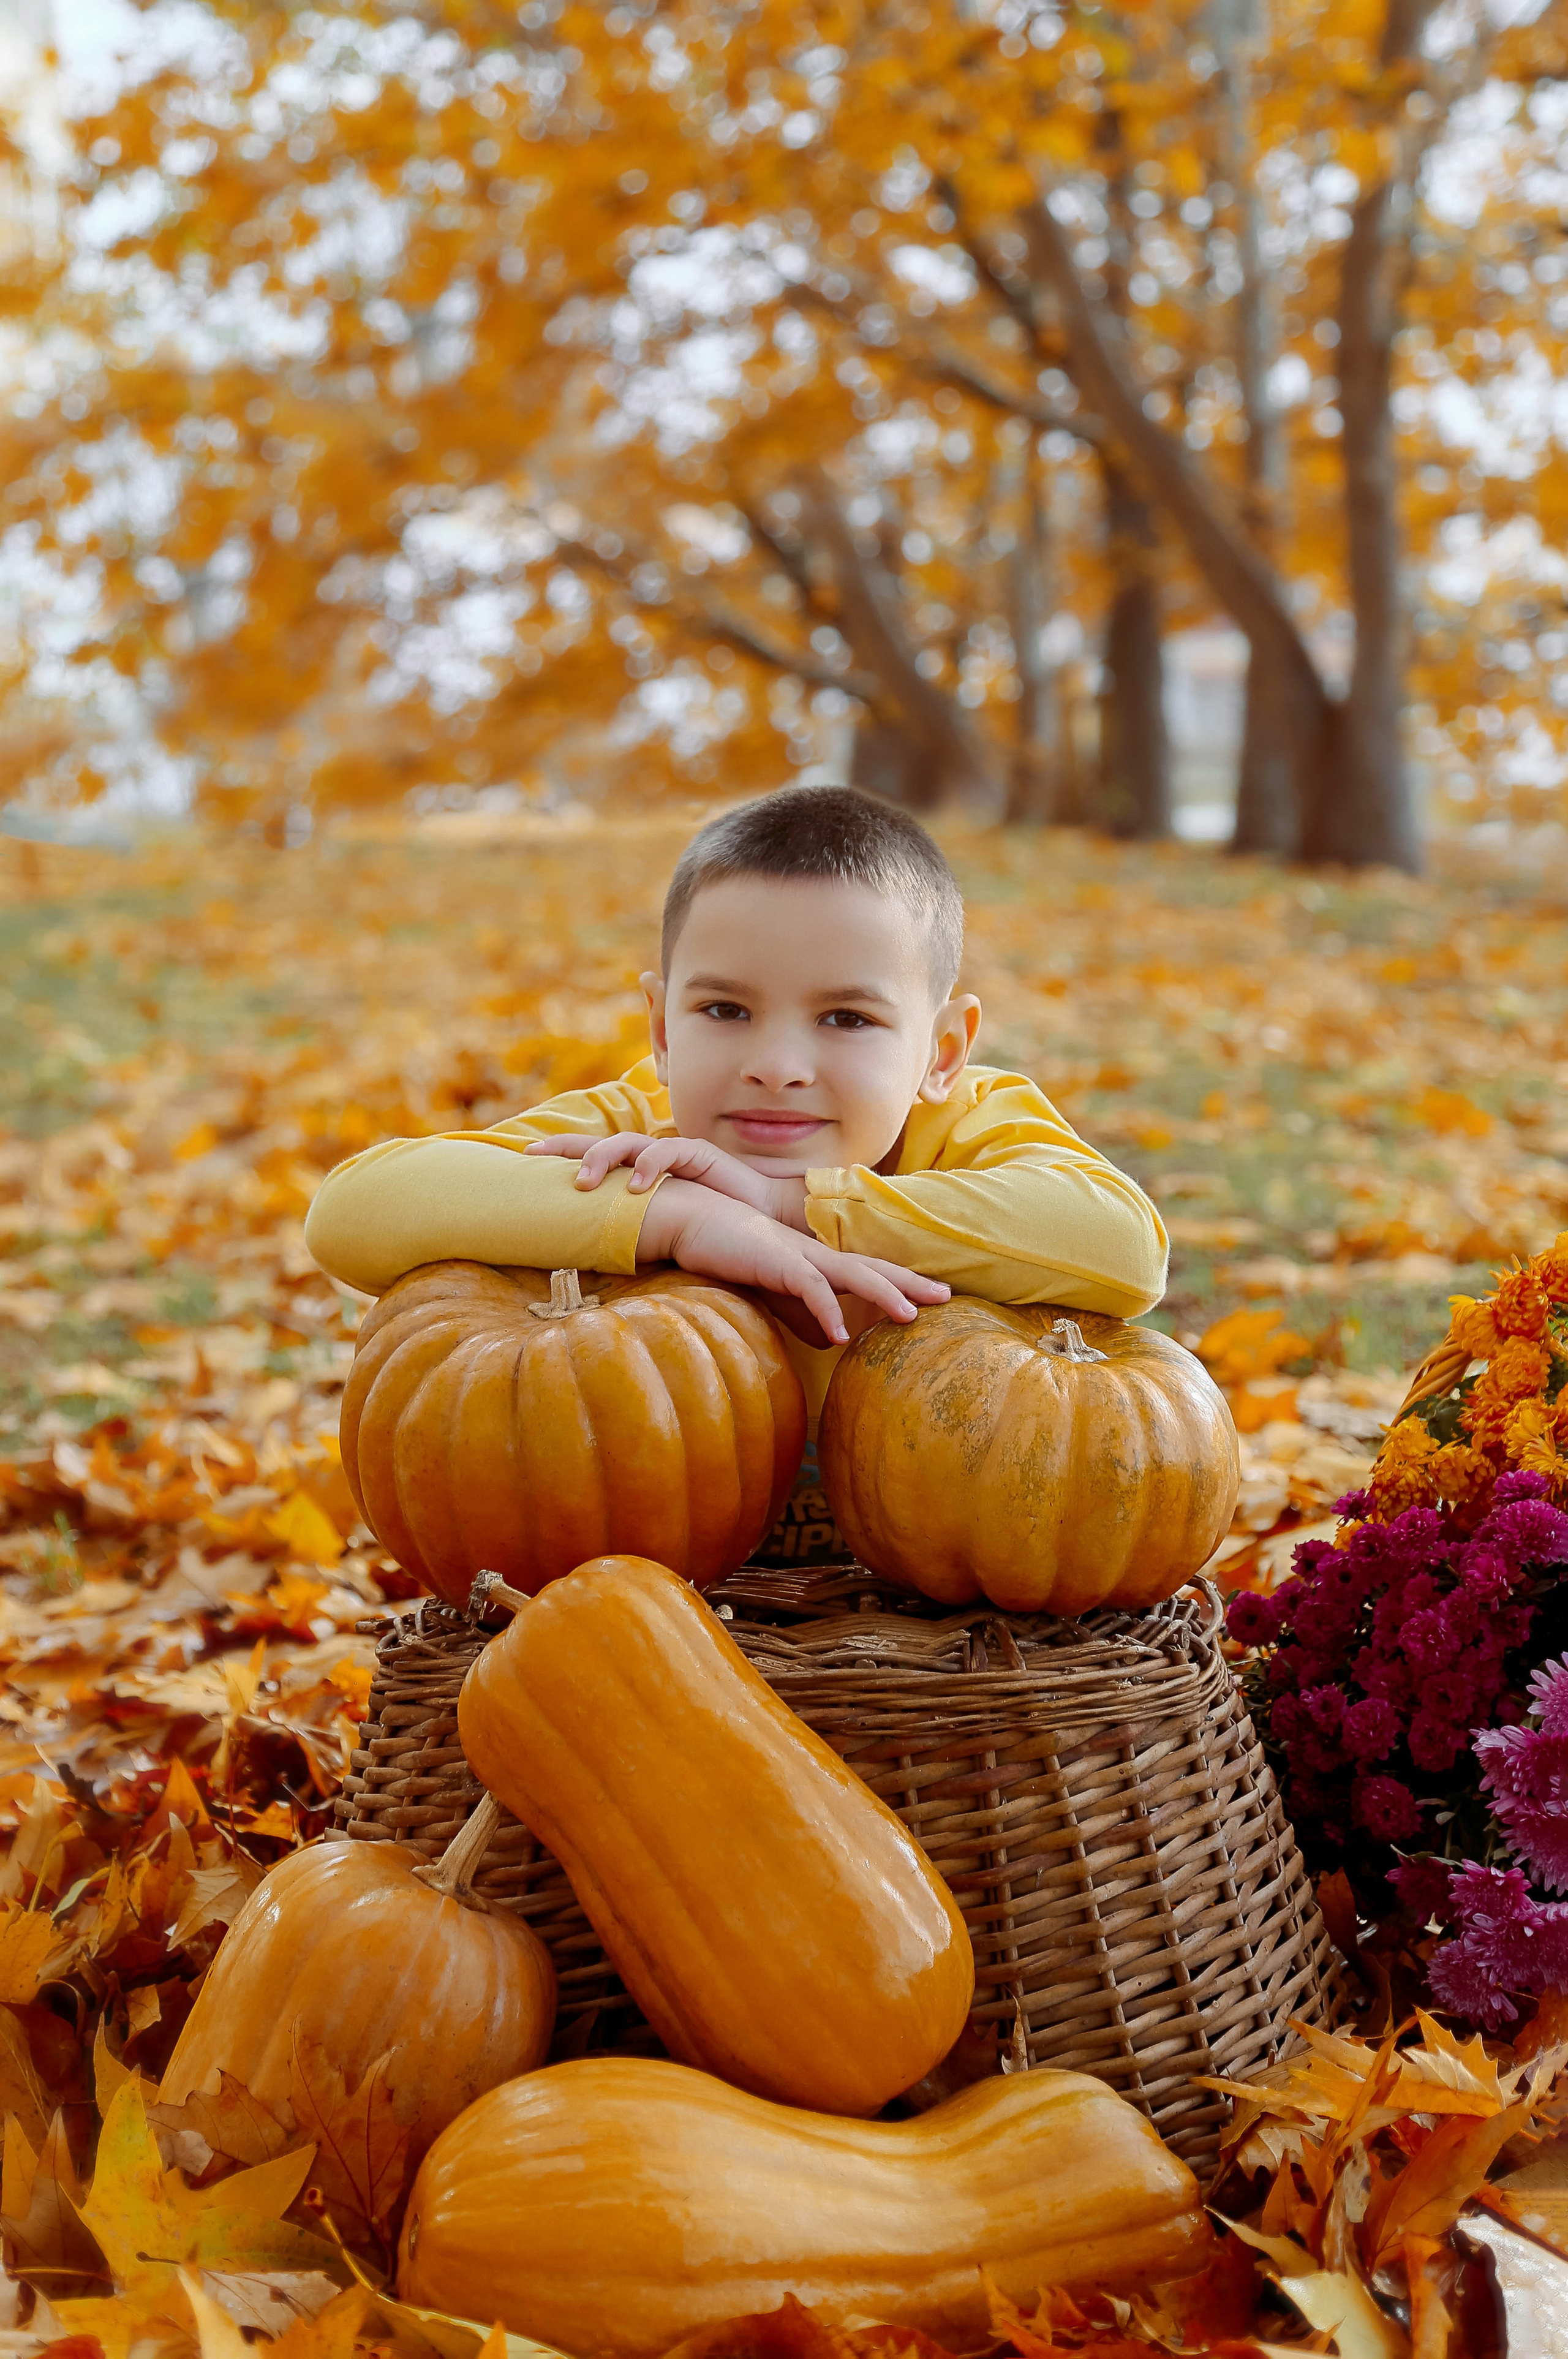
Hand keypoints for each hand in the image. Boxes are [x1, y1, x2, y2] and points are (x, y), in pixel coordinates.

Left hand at [524, 1132, 808, 1228]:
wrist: (761, 1219)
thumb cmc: (709, 1227)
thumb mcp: (657, 1229)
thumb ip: (627, 1232)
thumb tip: (583, 1254)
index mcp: (636, 1171)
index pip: (591, 1156)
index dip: (559, 1154)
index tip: (524, 1159)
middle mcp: (650, 1157)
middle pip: (601, 1141)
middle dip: (566, 1146)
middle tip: (535, 1155)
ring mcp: (673, 1153)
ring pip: (629, 1142)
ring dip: (603, 1157)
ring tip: (584, 1181)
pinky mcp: (699, 1153)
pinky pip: (668, 1151)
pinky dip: (650, 1165)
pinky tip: (637, 1185)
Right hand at [636, 1179, 946, 1346]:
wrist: (691, 1220)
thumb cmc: (729, 1251)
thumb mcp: (773, 1290)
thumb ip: (801, 1312)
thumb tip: (830, 1339)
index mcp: (817, 1260)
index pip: (869, 1271)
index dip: (902, 1283)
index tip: (935, 1297)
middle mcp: (815, 1253)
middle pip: (874, 1267)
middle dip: (912, 1282)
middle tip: (948, 1296)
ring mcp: (798, 1254)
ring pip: (851, 1273)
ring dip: (884, 1293)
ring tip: (910, 1318)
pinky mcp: (775, 1260)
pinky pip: (808, 1287)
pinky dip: (825, 1310)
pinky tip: (838, 1337)